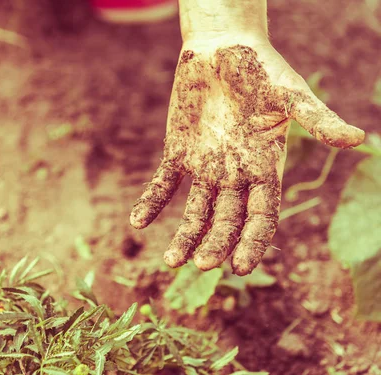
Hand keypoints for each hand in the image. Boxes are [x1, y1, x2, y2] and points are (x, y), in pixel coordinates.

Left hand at [130, 36, 363, 274]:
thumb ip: (317, 119)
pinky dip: (151, 202)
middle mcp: (235, 174)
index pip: (261, 214)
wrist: (221, 47)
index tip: (241, 266)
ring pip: (196, 210)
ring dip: (185, 235)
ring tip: (172, 261)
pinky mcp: (179, 153)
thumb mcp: (290, 94)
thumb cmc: (261, 69)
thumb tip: (358, 140)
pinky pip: (163, 183)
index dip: (252, 240)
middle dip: (216, 243)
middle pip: (227, 220)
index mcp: (264, 167)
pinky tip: (137, 222)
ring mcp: (205, 167)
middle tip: (203, 264)